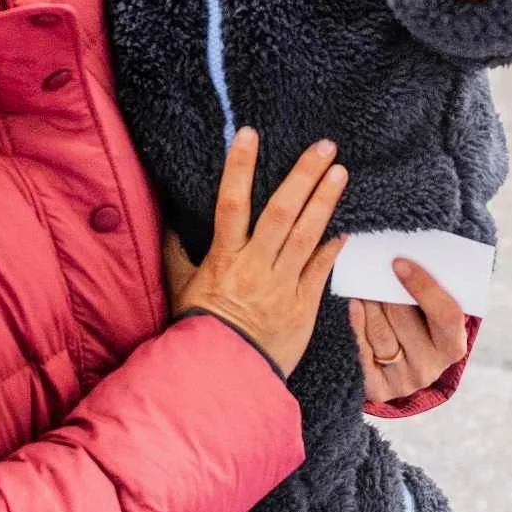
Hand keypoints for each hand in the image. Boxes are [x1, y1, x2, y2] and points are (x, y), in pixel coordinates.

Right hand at [163, 129, 347, 377]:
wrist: (223, 376)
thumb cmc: (198, 331)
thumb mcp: (180, 289)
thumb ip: (177, 254)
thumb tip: (166, 223)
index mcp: (224, 258)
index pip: (231, 203)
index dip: (240, 167)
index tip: (250, 135)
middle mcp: (256, 266)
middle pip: (282, 212)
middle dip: (304, 176)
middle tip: (324, 146)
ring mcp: (282, 286)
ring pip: (307, 235)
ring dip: (325, 201)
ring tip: (341, 172)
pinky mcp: (303, 307)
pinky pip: (320, 271)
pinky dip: (332, 248)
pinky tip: (344, 228)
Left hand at [348, 259, 469, 403]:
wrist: (407, 368)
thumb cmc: (423, 329)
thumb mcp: (435, 316)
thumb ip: (429, 294)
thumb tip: (403, 261)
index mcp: (453, 346)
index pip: (445, 314)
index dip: (424, 286)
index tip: (399, 262)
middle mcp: (430, 368)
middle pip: (404, 319)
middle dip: (386, 290)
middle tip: (374, 268)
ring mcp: (404, 381)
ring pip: (380, 333)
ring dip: (369, 304)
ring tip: (364, 284)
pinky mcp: (379, 388)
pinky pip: (363, 350)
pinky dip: (357, 323)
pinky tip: (355, 305)